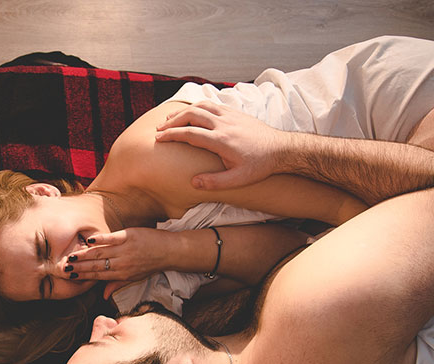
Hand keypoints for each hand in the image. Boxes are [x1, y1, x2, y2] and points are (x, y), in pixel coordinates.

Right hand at [64, 228, 172, 298]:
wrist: (170, 251)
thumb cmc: (151, 265)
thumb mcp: (134, 278)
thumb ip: (117, 285)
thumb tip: (103, 296)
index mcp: (122, 274)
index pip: (98, 275)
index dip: (82, 276)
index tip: (68, 276)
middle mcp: (122, 263)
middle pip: (96, 265)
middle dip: (78, 267)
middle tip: (63, 267)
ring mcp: (125, 250)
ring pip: (100, 253)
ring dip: (84, 255)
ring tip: (70, 256)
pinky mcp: (129, 236)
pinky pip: (111, 238)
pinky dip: (100, 239)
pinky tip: (89, 241)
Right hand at [155, 101, 287, 189]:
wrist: (281, 149)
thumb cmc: (259, 166)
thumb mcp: (238, 180)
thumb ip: (215, 182)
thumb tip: (193, 183)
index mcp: (222, 141)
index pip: (190, 133)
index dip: (171, 135)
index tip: (158, 138)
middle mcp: (224, 124)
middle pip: (191, 115)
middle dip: (172, 121)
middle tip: (159, 129)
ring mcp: (230, 116)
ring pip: (201, 106)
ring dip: (183, 112)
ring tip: (170, 119)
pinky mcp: (235, 113)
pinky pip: (211, 104)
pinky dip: (197, 107)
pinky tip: (191, 114)